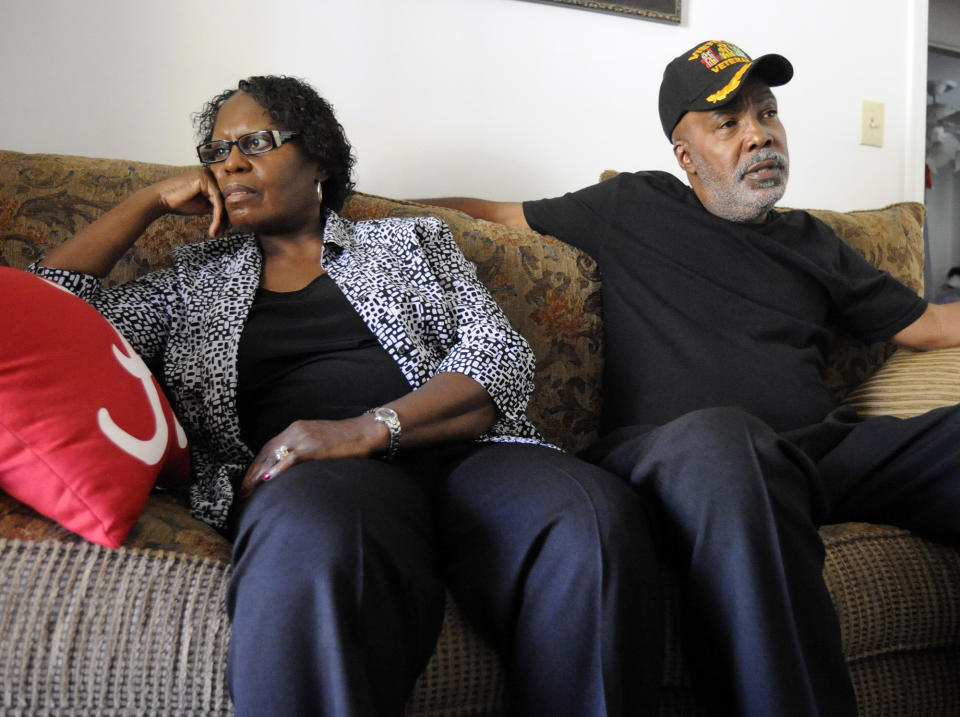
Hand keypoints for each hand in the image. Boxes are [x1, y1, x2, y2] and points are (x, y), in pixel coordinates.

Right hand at [150, 168, 226, 236]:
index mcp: (210, 180)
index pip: (222, 199)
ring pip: (221, 202)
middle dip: (223, 220)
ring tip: (215, 233)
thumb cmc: (179, 203)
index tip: (220, 232)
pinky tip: (214, 226)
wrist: (161, 200)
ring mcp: (208, 175)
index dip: (223, 217)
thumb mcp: (203, 206)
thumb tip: (230, 217)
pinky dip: (217, 215)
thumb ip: (216, 207)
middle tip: (219, 234)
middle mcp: (210, 175)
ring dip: (220, 220)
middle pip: (224, 200)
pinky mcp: (205, 179)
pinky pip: (217, 200)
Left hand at [239, 416, 387, 497]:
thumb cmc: (345, 439)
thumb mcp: (318, 439)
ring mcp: (304, 438)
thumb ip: (303, 448)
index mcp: (296, 428)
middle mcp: (296, 431)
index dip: (256, 464)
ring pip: (274, 456)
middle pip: (266, 452)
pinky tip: (267, 480)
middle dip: (252, 473)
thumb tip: (290, 466)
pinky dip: (277, 470)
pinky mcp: (313, 447)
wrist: (364, 432)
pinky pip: (290, 460)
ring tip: (249, 491)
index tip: (248, 480)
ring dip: (258, 475)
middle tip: (243, 491)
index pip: (269, 447)